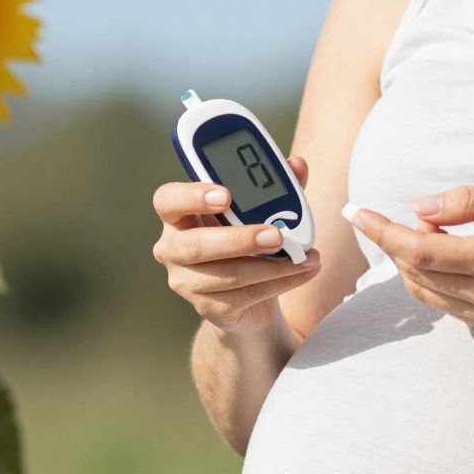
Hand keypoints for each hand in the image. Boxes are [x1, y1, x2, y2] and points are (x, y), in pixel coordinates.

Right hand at [152, 155, 322, 333]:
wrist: (249, 297)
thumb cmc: (248, 241)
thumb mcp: (261, 210)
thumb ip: (276, 187)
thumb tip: (297, 165)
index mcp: (179, 215)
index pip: (168, 200)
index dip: (192, 196)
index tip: (227, 195)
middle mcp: (173, 248)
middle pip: (195, 245)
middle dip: (239, 239)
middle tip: (277, 236)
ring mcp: (187, 281)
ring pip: (227, 274)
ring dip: (273, 266)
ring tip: (305, 256)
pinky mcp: (208, 307)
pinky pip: (245, 296)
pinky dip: (281, 282)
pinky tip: (304, 271)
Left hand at [347, 182, 473, 335]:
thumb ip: (471, 201)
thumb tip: (420, 207)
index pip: (418, 249)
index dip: (381, 230)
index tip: (355, 210)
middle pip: (414, 273)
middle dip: (393, 242)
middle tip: (396, 212)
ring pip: (425, 292)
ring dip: (410, 262)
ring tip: (427, 229)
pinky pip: (445, 305)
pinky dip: (429, 279)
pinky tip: (443, 253)